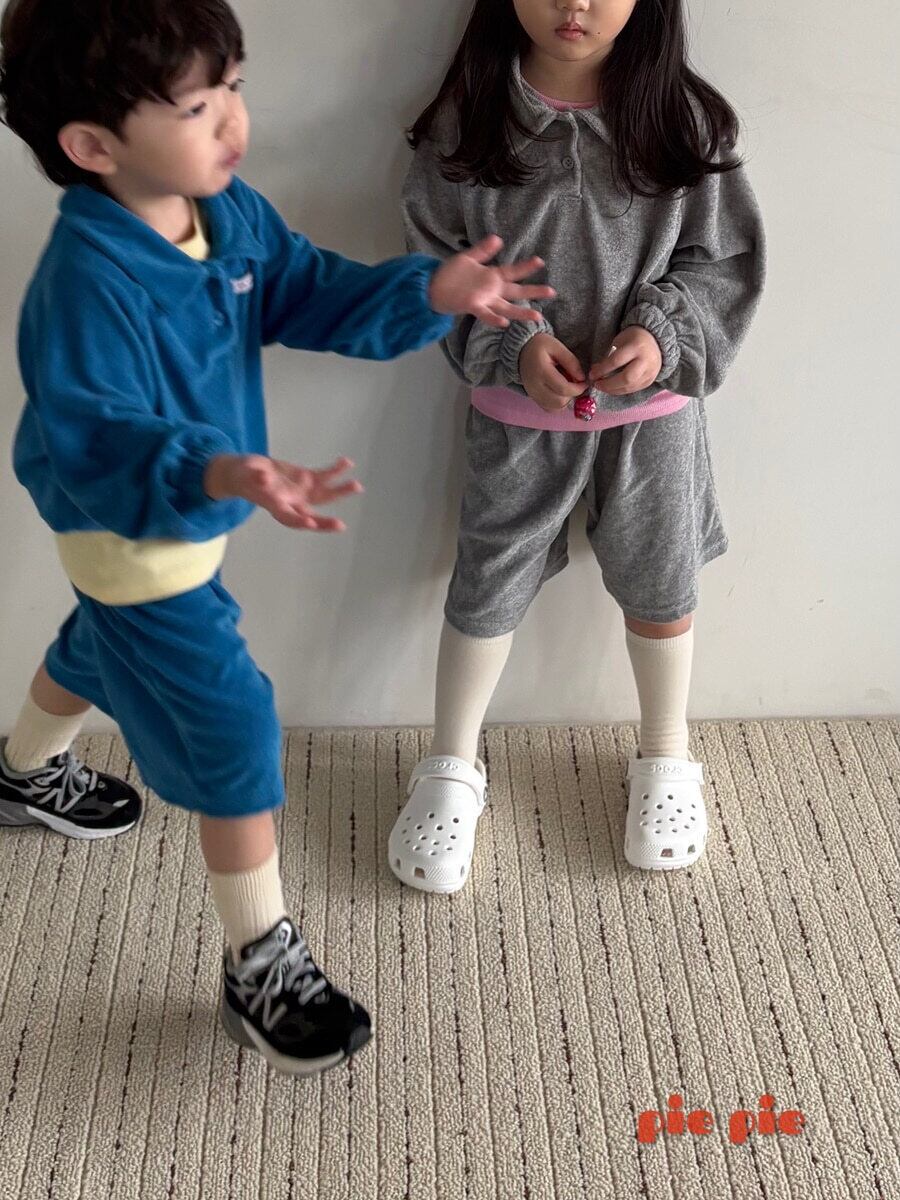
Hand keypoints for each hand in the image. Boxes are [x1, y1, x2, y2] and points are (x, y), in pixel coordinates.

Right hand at [204, 453, 362, 531]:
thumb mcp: (245, 475)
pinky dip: (335, 470)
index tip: (309, 523)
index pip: (288, 517)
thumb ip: (255, 477)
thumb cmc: (243, 476)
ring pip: (324, 495)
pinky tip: (347, 463)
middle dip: (325, 522)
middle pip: (311, 514)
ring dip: (340, 491)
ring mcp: (302, 493)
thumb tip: (264, 478)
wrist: (248, 472)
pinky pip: (324, 476)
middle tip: (339, 526)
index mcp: (276, 506)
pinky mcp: (307, 479)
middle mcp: (293, 504)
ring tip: (357, 486)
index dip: (298, 520)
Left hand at [429, 235, 554, 327]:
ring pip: (506, 308)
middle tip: (552, 292)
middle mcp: (491, 291)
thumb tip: (498, 238)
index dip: (526, 267)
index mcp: (491, 277)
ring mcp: (483, 300)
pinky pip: (485, 314)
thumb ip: (483, 250)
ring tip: (537, 316)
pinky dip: (494, 318)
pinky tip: (504, 323)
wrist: (431, 288)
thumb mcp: (468, 258)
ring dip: (521, 312)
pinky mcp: (472, 306)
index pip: (513, 272)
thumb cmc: (450, 274)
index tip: (541, 261)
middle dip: (534, 292)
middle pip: (516, 291)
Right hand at [519, 333, 585, 411]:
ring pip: (555, 408)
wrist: (520, 352)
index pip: (563, 389)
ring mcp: (533, 395)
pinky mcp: (533, 398)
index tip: (584, 382)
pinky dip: (558, 404)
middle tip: (576, 384)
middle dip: (573, 395)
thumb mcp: (556, 346)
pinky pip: (549, 408)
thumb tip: (582, 377)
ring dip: (566, 400)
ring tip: (567, 387)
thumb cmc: (539, 346)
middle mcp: (535, 387)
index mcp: (541, 372)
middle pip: (559, 402)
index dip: (578, 388)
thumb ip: (571, 361)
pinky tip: (560, 392)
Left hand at [589, 326, 662, 395]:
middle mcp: (646, 361)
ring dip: (613, 390)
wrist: (655, 341)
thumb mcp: (620, 341)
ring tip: (602, 387)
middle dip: (608, 384)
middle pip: (626, 378)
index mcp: (636, 346)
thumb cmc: (633, 339)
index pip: (616, 361)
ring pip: (630, 387)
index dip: (602, 370)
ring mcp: (650, 372)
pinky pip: (634, 389)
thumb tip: (595, 373)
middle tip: (597, 384)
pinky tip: (612, 388)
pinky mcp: (650, 380)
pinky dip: (621, 390)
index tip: (592, 375)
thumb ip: (608, 357)